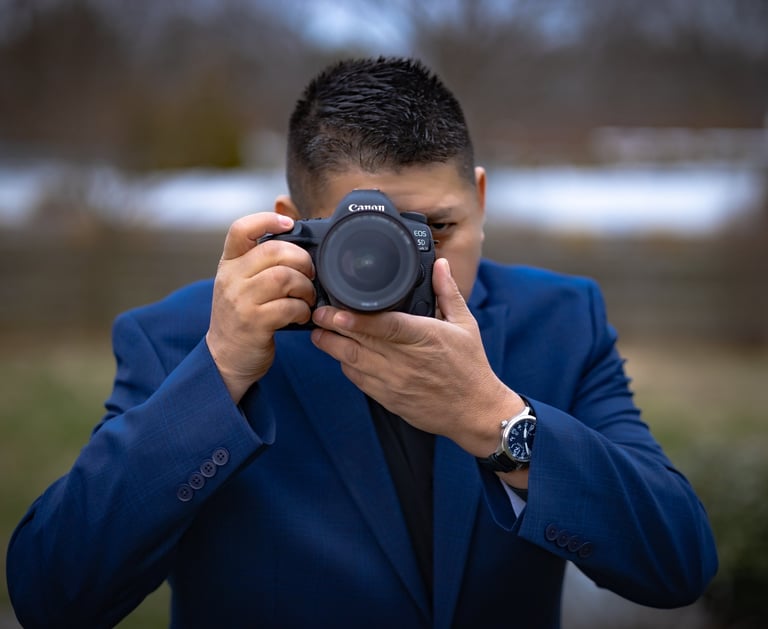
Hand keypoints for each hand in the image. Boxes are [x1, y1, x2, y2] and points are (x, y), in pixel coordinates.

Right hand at [206, 213, 314, 401]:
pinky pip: (289, 306)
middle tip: (310, 273)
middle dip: (301, 260)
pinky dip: (302, 309)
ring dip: (305, 286)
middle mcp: (231, 279)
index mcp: (228, 264)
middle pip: (273, 251)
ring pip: (284, 277)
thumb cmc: (241, 317)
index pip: (240, 230)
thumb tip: (293, 232)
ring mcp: (241, 301)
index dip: (267, 219)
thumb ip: (260, 261)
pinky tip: (301, 314)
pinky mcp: (254, 323)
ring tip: (307, 296)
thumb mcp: (241, 284)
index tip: (289, 223)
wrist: (225, 358)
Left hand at [310, 258, 524, 456]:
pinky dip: (346, 366)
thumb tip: (440, 264)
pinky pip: (359, 381)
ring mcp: (394, 382)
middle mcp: (406, 361)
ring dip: (332, 347)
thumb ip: (447, 292)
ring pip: (353, 362)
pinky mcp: (388, 398)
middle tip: (318, 313)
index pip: (385, 327)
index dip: (357, 320)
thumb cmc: (470, 367)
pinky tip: (340, 353)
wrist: (474, 412)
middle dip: (333, 327)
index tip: (337, 311)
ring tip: (318, 332)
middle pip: (360, 342)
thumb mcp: (465, 324)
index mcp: (424, 337)